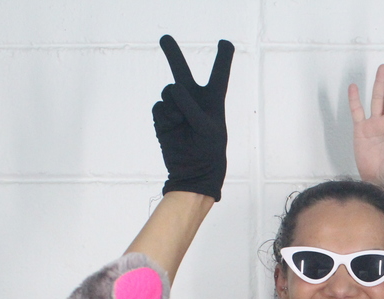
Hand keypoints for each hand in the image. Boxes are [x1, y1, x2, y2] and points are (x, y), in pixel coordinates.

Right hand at [153, 35, 233, 199]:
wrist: (193, 173)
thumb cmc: (208, 152)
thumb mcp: (207, 129)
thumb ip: (191, 106)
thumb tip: (174, 89)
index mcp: (213, 100)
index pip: (219, 74)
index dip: (223, 57)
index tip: (225, 43)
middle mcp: (193, 100)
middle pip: (182, 71)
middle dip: (172, 54)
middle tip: (164, 38)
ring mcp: (176, 108)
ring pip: (168, 92)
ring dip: (174, 106)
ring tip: (182, 124)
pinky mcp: (162, 119)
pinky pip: (158, 107)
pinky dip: (164, 117)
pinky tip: (172, 128)